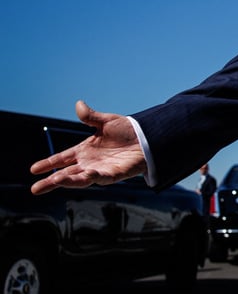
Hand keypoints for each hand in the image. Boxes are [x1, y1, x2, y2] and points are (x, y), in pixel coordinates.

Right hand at [30, 100, 146, 194]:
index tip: (33, 169)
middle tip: (35, 189)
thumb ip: (91, 116)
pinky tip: (83, 177)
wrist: (149, 137)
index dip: (48, 164)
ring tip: (54, 182)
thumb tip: (78, 104)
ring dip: (67, 181)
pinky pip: (99, 178)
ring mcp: (100, 169)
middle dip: (51, 182)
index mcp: (85, 150)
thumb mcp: (106, 121)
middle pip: (66, 174)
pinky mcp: (114, 175)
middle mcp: (89, 162)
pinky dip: (90, 178)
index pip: (62, 159)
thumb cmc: (128, 130)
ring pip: (80, 178)